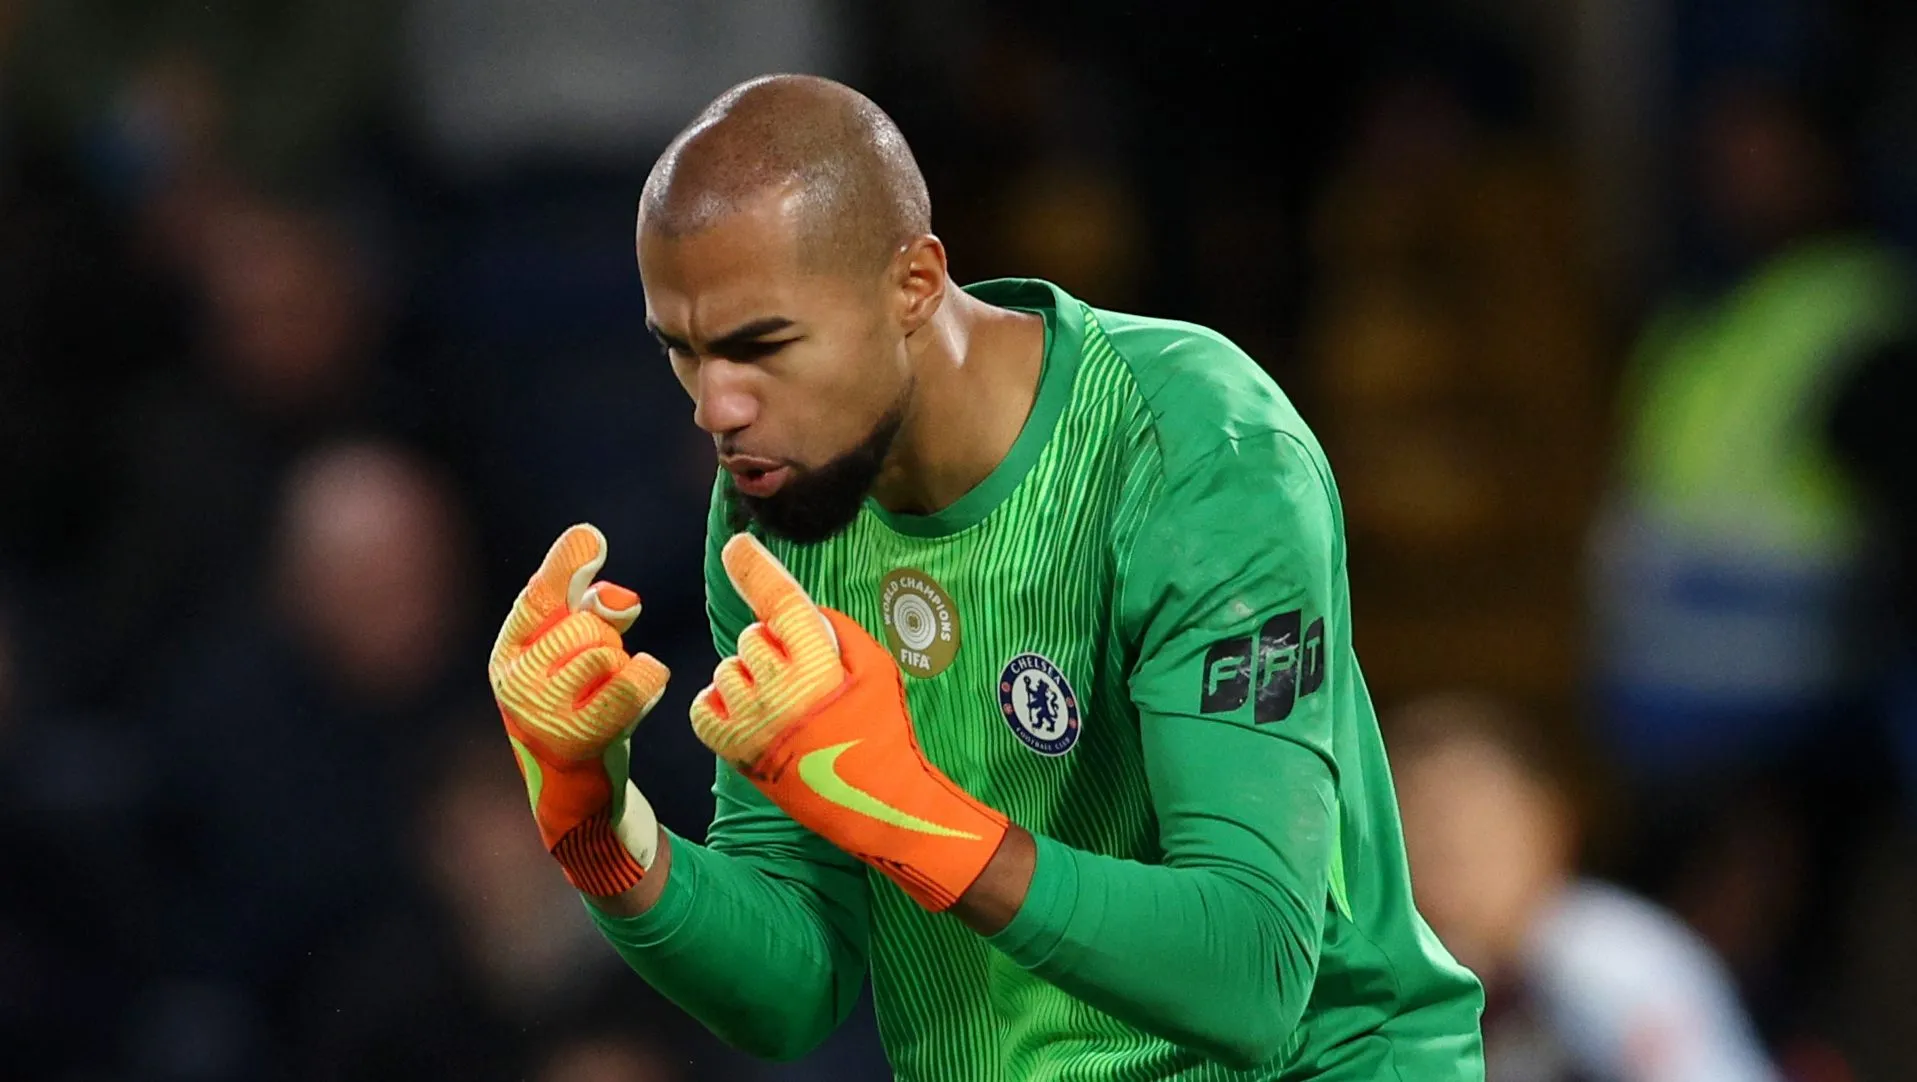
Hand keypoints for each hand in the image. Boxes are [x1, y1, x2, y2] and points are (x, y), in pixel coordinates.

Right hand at [489, 524, 669, 895]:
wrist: (577, 793)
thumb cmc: (581, 708)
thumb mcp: (580, 657)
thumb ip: (592, 613)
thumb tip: (620, 600)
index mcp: (510, 652)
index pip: (537, 598)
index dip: (565, 564)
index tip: (593, 538)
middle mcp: (515, 681)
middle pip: (583, 626)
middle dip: (608, 638)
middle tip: (605, 666)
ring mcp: (542, 713)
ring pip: (603, 652)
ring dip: (624, 665)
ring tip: (616, 687)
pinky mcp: (577, 738)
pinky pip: (628, 683)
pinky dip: (648, 678)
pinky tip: (649, 681)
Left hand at [690, 533, 1007, 909]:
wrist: (876, 803)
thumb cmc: (884, 732)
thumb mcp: (878, 671)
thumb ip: (839, 631)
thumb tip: (801, 612)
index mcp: (818, 664)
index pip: (779, 602)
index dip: (756, 568)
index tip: (738, 545)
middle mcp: (780, 690)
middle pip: (751, 637)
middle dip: (772, 647)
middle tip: (801, 678)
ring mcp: (752, 722)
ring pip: (727, 670)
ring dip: (747, 677)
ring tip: (778, 703)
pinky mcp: (734, 752)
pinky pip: (704, 708)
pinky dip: (720, 704)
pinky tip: (748, 714)